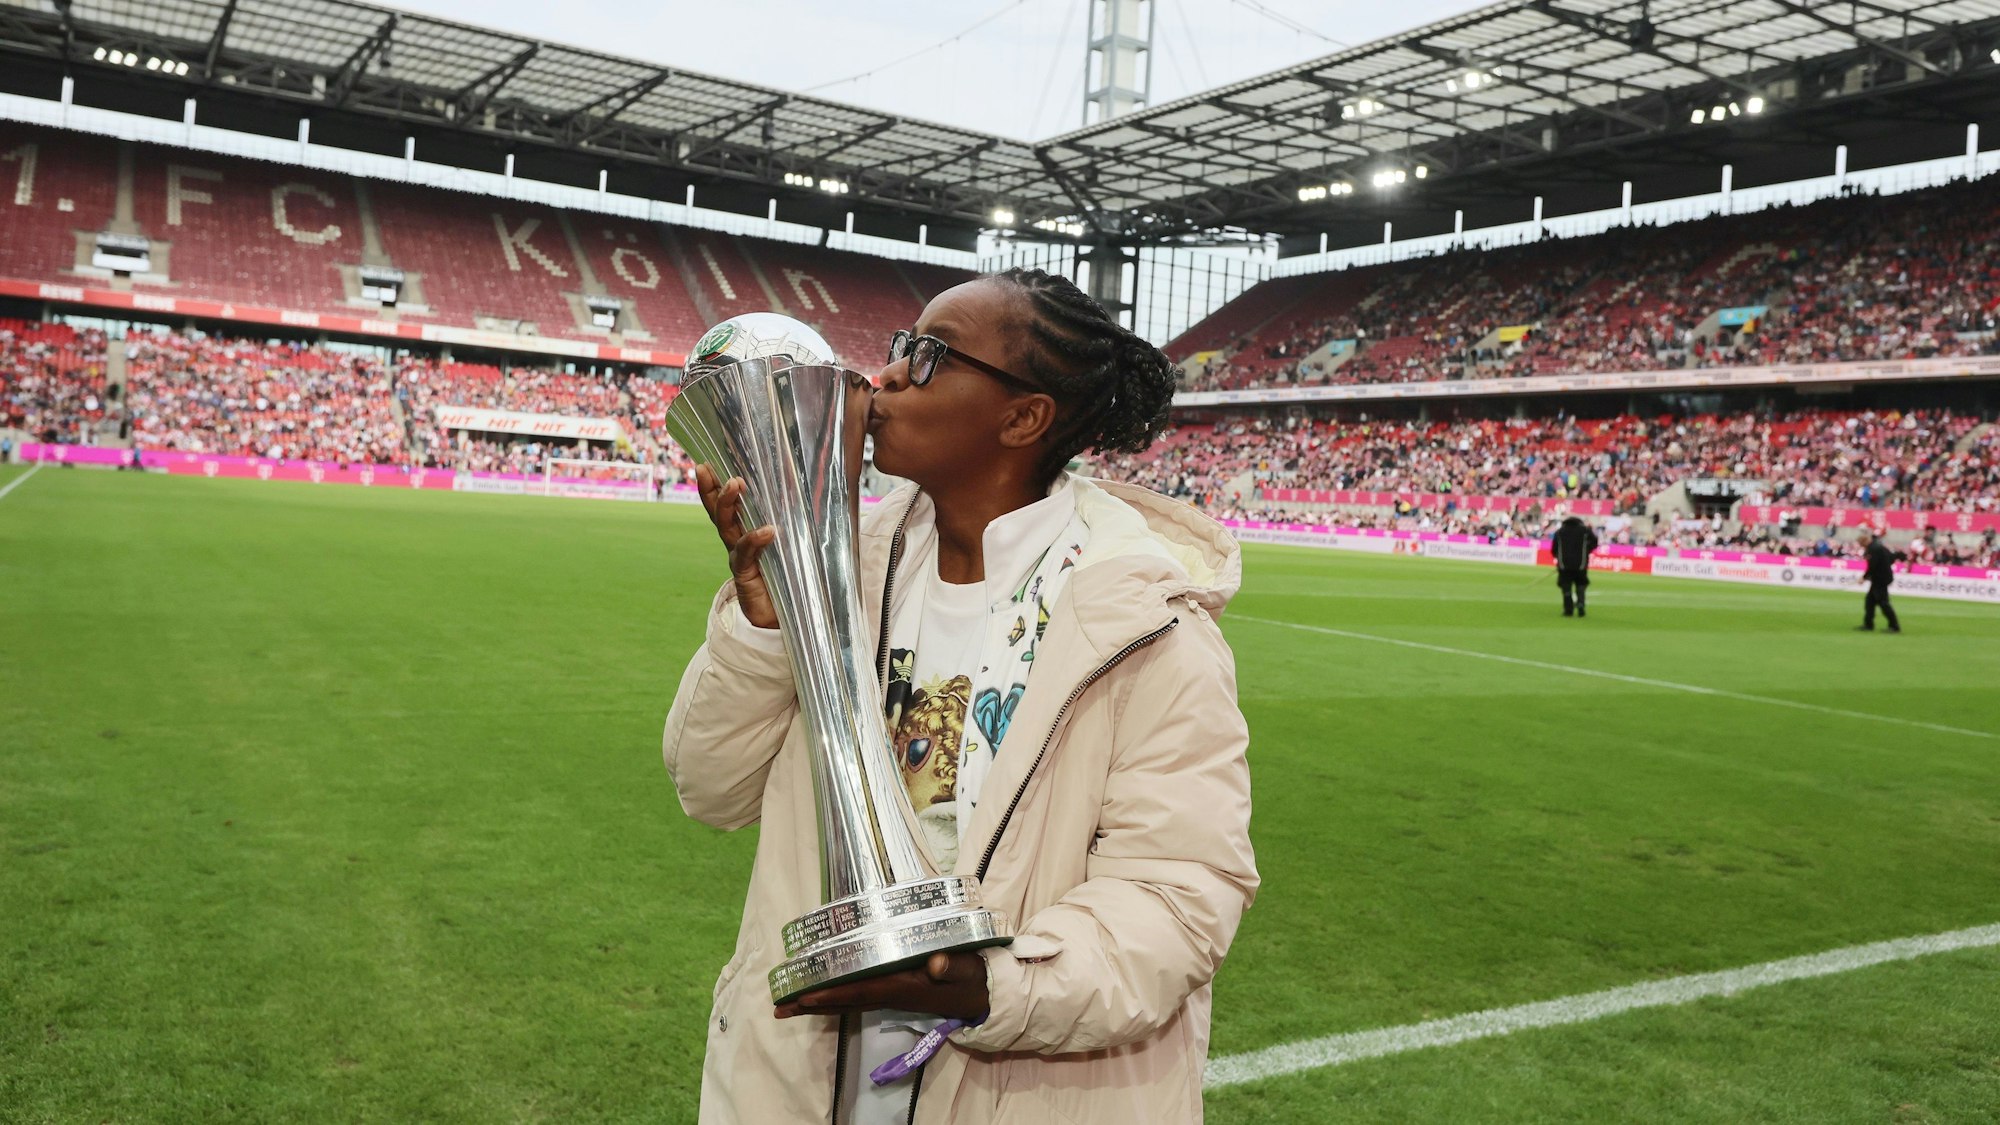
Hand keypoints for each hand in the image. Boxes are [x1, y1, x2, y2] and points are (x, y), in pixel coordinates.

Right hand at [693, 463, 777, 629]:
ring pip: (726, 527)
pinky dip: (755, 539)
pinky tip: (766, 530)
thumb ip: (792, 525)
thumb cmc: (789, 576)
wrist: (782, 616)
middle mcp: (736, 543)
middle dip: (710, 489)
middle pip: (717, 512)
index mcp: (743, 533)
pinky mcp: (745, 574)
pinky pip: (747, 552)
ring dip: (728, 504)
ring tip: (735, 485)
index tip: (704, 464)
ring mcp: (738, 558)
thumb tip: (810, 491)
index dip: (712, 486)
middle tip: (707, 468)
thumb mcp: (790, 545)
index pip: (725, 505)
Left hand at [774, 951, 988, 1021]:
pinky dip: (834, 998)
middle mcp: (890, 994)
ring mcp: (889, 995)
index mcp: (903, 987)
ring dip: (816, 1004)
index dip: (833, 994)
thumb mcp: (967, 969)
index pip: (861, 992)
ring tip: (787, 1005)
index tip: (805, 996)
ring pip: (846, 1002)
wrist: (981, 995)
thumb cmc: (972, 976)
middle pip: (844, 1002)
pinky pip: (856, 997)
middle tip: (779, 1008)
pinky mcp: (892, 991)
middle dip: (812, 1005)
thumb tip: (936, 962)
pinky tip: (818, 996)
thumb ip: (953, 965)